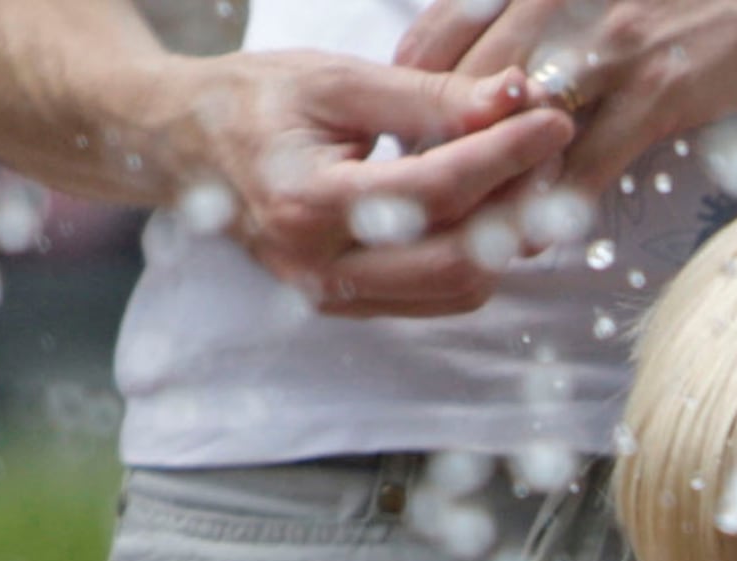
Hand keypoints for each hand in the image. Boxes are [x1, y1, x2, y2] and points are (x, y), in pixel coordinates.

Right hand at [166, 51, 573, 316]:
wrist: (183, 144)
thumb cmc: (252, 101)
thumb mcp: (333, 79)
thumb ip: (424, 96)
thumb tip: (513, 99)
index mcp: (304, 202)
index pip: (434, 190)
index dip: (504, 155)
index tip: (552, 120)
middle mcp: (319, 268)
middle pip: (458, 260)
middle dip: (518, 207)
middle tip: (552, 155)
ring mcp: (335, 298)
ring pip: (458, 289)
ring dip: (507, 237)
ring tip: (530, 176)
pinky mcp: (353, 306)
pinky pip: (440, 295)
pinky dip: (480, 254)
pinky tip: (495, 207)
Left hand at [402, 0, 736, 206]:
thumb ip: (533, 22)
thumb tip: (487, 76)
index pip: (440, 32)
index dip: (405, 90)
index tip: (388, 134)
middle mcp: (554, 9)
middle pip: (466, 88)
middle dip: (431, 147)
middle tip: (406, 202)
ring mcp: (604, 53)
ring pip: (521, 130)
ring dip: (487, 188)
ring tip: (460, 235)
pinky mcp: (655, 94)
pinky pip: (590, 159)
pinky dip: (556, 203)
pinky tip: (535, 238)